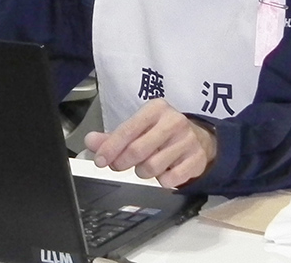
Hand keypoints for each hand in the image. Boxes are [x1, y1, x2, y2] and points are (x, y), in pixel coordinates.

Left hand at [84, 98, 216, 188]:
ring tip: (145, 165)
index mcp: (156, 109)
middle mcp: (174, 122)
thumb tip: (91, 142)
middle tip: (118, 165)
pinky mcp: (197, 159)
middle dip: (123, 162)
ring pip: (153, 167)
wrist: (199, 137)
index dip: (110, 148)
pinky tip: (164, 171)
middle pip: (138, 150)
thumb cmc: (162, 132)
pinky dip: (162, 180)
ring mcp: (188, 141)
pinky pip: (170, 179)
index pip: (128, 130)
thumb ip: (113, 136)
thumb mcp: (139, 127)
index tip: (100, 160)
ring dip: (142, 172)